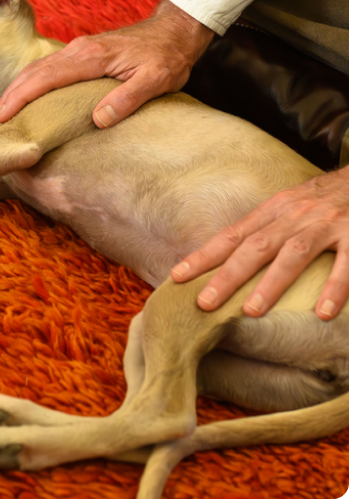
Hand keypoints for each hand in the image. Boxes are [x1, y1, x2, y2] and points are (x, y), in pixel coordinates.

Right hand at [0, 0, 213, 128]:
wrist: (174, 31)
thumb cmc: (166, 57)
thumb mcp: (155, 81)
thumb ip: (127, 98)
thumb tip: (98, 119)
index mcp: (90, 57)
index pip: (45, 78)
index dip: (20, 99)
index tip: (2, 119)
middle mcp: (77, 50)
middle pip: (31, 74)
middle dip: (8, 100)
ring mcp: (77, 51)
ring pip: (36, 71)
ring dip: (15, 93)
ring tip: (2, 119)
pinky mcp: (80, 55)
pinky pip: (47, 71)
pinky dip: (30, 87)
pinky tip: (26, 103)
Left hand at [171, 167, 348, 320]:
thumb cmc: (322, 197)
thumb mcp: (288, 205)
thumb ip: (263, 229)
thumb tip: (227, 256)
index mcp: (273, 210)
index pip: (232, 235)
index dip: (204, 256)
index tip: (177, 276)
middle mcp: (294, 216)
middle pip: (255, 246)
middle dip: (228, 275)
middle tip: (205, 303)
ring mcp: (326, 223)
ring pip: (294, 253)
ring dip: (271, 283)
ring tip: (251, 311)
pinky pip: (348, 262)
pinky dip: (336, 286)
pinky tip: (323, 312)